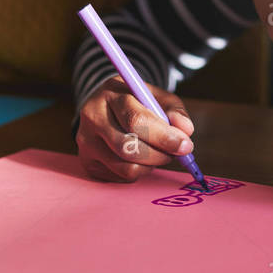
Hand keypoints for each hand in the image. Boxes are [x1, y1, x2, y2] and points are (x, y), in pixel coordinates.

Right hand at [76, 76, 194, 182]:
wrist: (102, 106)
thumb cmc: (134, 101)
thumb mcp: (154, 95)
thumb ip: (174, 109)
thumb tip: (186, 130)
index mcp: (110, 94)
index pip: (136, 120)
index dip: (163, 136)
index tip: (185, 145)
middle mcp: (93, 118)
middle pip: (128, 148)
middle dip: (160, 155)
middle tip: (176, 152)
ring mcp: (86, 143)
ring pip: (126, 167)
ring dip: (151, 165)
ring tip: (157, 152)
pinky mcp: (87, 163)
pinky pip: (120, 177)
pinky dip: (139, 171)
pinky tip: (140, 157)